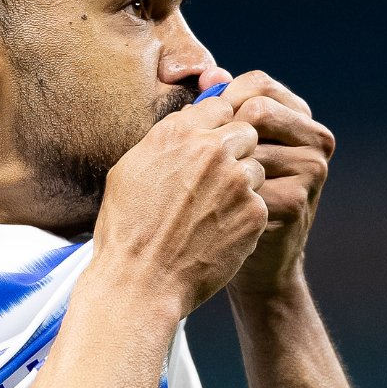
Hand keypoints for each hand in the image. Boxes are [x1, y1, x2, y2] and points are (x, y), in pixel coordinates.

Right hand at [93, 95, 268, 316]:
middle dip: (236, 149)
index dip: (217, 123)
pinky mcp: (254, 213)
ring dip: (243, 182)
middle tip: (219, 176)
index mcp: (178, 133)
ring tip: (215, 209)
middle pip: (246, 131)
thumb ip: (165, 139)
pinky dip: (244, 214)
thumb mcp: (130, 170)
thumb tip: (187, 122)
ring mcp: (237, 181)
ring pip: (257, 166)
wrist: (141, 282)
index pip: (219, 105)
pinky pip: (260, 201)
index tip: (212, 141)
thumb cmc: (127, 228)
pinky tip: (220, 231)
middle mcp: (212, 150)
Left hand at [217, 71, 334, 294]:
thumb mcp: (227, 143)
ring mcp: (313, 170)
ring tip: (204, 181)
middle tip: (200, 153)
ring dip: (221, 163)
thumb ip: (219, 105)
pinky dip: (224, 191)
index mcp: (299, 116)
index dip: (222, 96)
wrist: (246, 256)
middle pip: (259, 108)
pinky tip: (214, 204)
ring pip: (251, 145)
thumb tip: (210, 71)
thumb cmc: (227, 190)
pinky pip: (249, 181)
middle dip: (223, 128)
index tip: (199, 122)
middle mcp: (316, 139)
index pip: (259, 83)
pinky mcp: (298, 200)